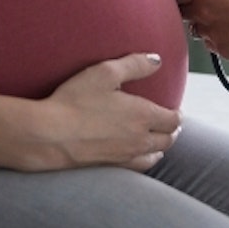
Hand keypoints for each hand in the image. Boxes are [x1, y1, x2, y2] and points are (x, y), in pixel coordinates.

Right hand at [30, 53, 182, 171]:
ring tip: (160, 139)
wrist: (51, 135)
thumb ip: (134, 64)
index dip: (177, 114)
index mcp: (143, 115)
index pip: (173, 119)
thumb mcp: (105, 73)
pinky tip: (142, 156)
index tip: (176, 110)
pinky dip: (148, 160)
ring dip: (162, 145)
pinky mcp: (113, 166)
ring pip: (156, 154)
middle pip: (168, 139)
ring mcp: (127, 155)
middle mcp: (140, 138)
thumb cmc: (76, 101)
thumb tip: (157, 60)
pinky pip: (140, 166)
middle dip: (172, 130)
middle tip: (171, 124)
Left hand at [171, 0, 228, 62]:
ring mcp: (212, 34)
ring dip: (203, 23)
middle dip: (187, 6)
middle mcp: (203, 13)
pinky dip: (218, 40)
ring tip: (218, 17)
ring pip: (197, 30)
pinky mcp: (225, 51)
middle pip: (181, 11)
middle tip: (198, 1)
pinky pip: (214, 45)